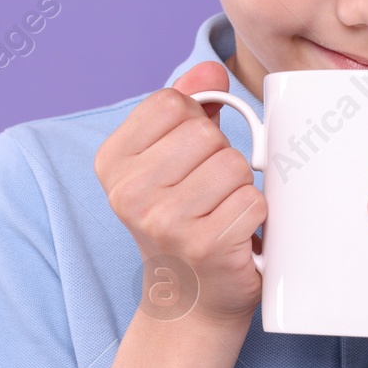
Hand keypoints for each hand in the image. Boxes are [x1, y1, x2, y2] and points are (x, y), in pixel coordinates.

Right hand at [94, 59, 266, 327]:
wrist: (190, 298)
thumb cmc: (182, 219)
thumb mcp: (168, 159)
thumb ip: (185, 107)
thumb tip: (209, 69)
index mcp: (112, 162)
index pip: (170, 103)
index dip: (192, 123)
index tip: (187, 157)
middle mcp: (129, 192)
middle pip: (205, 133)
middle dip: (220, 156)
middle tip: (207, 192)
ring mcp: (165, 222)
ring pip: (235, 164)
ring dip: (240, 187)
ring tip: (221, 211)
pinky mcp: (206, 246)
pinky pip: (254, 199)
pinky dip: (255, 214)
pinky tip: (235, 233)